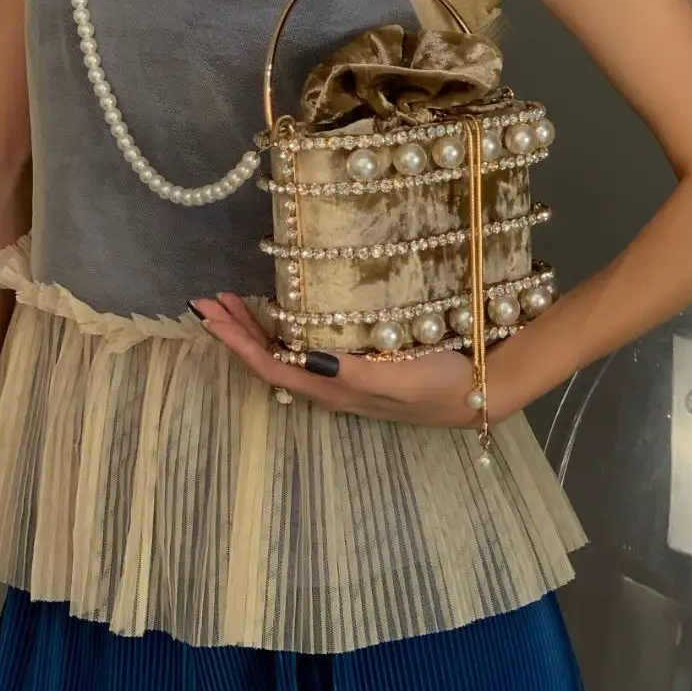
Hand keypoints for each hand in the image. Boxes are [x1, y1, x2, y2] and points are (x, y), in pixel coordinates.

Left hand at [190, 293, 485, 429]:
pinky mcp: (360, 363)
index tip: (210, 314)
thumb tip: (304, 358)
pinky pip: (308, 344)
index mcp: (329, 389)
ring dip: (258, 327)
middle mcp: (328, 385)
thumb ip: (349, 372)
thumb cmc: (438, 383)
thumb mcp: (394, 378)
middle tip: (212, 300)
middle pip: (270, 358)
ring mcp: (343, 376)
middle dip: (238, 331)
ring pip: (286, 351)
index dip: (236, 341)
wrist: (481, 391)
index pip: (269, 364)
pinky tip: (289, 310)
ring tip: (237, 301)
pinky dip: (286, 325)